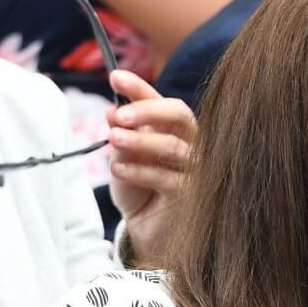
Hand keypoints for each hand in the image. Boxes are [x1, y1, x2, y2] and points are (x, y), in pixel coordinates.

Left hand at [106, 71, 195, 263]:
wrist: (147, 230)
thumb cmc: (139, 189)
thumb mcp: (123, 157)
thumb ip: (121, 134)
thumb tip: (112, 111)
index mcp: (173, 130)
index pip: (162, 102)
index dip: (140, 88)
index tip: (115, 77)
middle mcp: (190, 145)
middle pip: (181, 116)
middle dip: (149, 110)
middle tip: (119, 114)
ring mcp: (195, 170)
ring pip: (175, 147)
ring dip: (141, 140)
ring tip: (112, 138)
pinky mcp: (193, 196)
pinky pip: (168, 178)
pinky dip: (140, 171)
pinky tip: (118, 169)